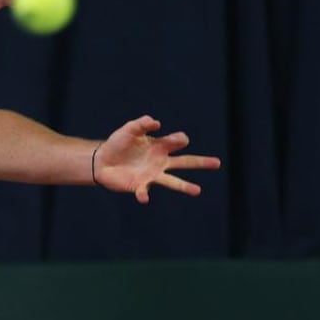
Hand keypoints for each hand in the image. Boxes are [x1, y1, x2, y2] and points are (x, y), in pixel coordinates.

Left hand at [94, 115, 220, 202]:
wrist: (102, 161)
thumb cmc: (118, 143)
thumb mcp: (129, 129)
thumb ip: (142, 124)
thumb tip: (157, 123)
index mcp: (159, 146)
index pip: (176, 142)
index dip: (179, 139)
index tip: (177, 139)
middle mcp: (160, 161)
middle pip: (185, 162)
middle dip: (201, 162)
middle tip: (218, 163)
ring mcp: (152, 175)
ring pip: (173, 181)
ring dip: (185, 186)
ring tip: (197, 191)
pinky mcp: (140, 186)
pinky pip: (145, 192)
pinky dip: (144, 195)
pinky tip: (143, 197)